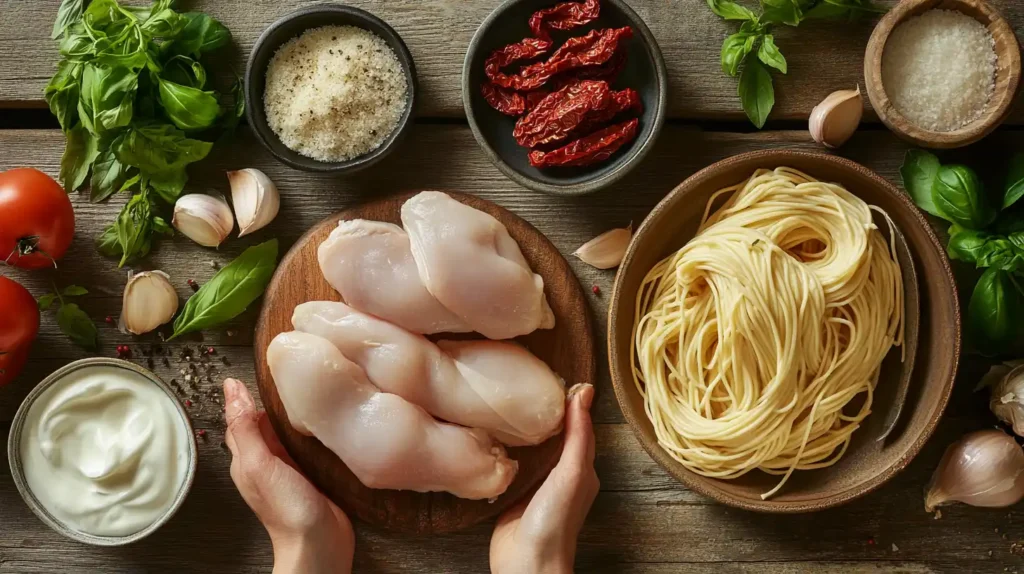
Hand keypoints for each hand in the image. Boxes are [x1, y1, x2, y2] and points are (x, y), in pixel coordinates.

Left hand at [223, 378, 354, 573]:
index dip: (245, 395)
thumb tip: (231, 390)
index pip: (240, 418)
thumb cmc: (288, 509)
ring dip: (293, 414)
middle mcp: (266, 462)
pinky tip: (324, 422)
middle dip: (271, 400)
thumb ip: (245, 428)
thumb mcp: (260, 463)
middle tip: (286, 373)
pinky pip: (307, 446)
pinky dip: (312, 432)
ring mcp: (289, 469)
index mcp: (247, 459)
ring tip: (306, 390)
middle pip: (264, 423)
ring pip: (286, 433)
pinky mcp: (312, 474)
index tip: (259, 370)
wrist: (320, 543)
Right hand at [490, 383, 598, 573]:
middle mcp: (560, 474)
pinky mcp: (512, 490)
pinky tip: (491, 433)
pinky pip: (510, 462)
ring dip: (520, 428)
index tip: (553, 374)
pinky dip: (504, 447)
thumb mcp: (571, 473)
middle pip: (552, 434)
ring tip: (505, 400)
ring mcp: (535, 483)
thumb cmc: (554, 522)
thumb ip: (577, 435)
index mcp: (580, 468)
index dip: (569, 401)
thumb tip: (585, 391)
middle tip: (524, 380)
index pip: (578, 426)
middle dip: (542, 411)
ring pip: (530, 447)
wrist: (525, 563)